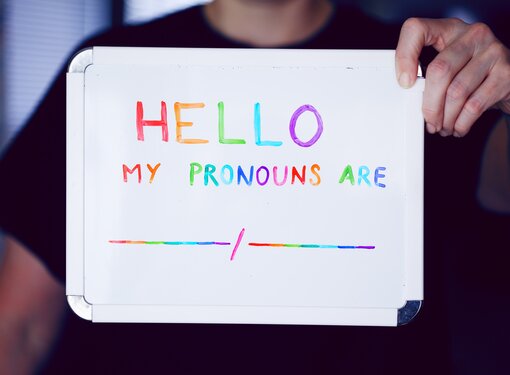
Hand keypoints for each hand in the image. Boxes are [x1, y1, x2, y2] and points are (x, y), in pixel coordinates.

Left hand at [395, 18, 509, 136]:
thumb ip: (430, 73)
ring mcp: (492, 52)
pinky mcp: (506, 73)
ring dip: (446, 118)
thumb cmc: (473, 73)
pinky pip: (474, 105)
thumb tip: (409, 97)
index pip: (417, 29)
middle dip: (429, 104)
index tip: (404, 82)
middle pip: (439, 70)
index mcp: (450, 29)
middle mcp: (472, 35)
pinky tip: (458, 127)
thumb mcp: (450, 64)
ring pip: (456, 92)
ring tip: (443, 127)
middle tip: (429, 120)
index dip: (404, 56)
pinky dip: (462, 122)